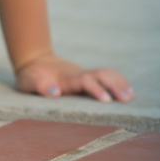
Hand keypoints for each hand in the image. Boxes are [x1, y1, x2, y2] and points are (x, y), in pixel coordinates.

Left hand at [15, 53, 134, 102]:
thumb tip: (55, 92)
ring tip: (132, 96)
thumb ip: (38, 86)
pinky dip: (118, 80)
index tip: (107, 101)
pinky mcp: (87, 77)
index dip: (96, 89)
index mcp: (65, 79)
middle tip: (127, 100)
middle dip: (114, 85)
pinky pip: (106, 75)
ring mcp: (84, 74)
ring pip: (105, 74)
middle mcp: (78, 75)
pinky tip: (129, 91)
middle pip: (100, 75)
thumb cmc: (30, 76)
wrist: (34, 60)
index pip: (84, 81)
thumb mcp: (27, 82)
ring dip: (119, 82)